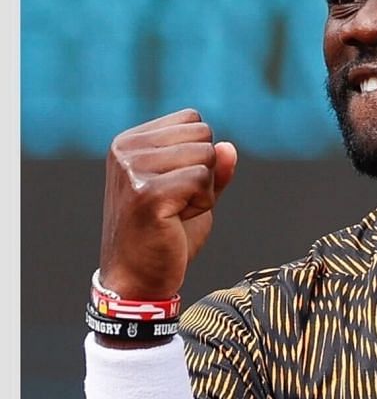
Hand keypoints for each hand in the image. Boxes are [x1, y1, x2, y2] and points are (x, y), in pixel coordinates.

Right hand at [99, 109, 237, 299]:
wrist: (139, 278)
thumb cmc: (165, 236)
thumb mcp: (193, 194)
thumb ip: (213, 169)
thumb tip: (229, 147)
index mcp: (130, 142)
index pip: (192, 120)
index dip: (200, 156)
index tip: (176, 186)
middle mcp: (126, 149)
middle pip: (203, 135)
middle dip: (205, 172)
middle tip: (177, 203)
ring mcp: (133, 169)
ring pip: (207, 156)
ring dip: (204, 190)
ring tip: (175, 212)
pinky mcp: (147, 192)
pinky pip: (204, 180)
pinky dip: (202, 204)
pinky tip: (175, 221)